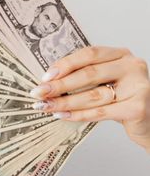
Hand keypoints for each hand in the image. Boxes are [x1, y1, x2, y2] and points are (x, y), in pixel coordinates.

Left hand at [29, 46, 149, 152]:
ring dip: (64, 102)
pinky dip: (78, 114)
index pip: (89, 54)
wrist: (148, 121)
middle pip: (89, 74)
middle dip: (59, 85)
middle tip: (38, 93)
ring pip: (92, 95)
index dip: (65, 64)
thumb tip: (48, 81)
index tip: (44, 77)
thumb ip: (84, 75)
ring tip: (46, 106)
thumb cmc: (121, 98)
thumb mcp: (105, 81)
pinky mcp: (137, 108)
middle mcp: (132, 66)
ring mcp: (138, 86)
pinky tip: (62, 115)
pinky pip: (100, 112)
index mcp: (121, 54)